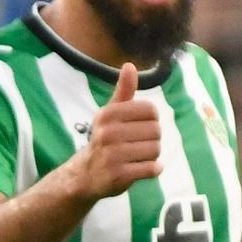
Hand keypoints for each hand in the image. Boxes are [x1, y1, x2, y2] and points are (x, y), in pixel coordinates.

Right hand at [77, 62, 161, 199]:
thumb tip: (130, 65)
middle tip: (137, 146)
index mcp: (108, 114)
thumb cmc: (104, 140)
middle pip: (156, 131)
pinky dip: (153, 169)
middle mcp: (108, 132)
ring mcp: (113, 155)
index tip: (139, 128)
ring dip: (152, 156)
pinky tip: (143, 169)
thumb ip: (124, 91)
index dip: (151, 120)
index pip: (151, 110)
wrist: (85, 176)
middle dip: (152, 140)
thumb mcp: (111, 114)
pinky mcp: (119, 175)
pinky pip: (152, 169)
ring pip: (155, 150)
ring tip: (137, 157)